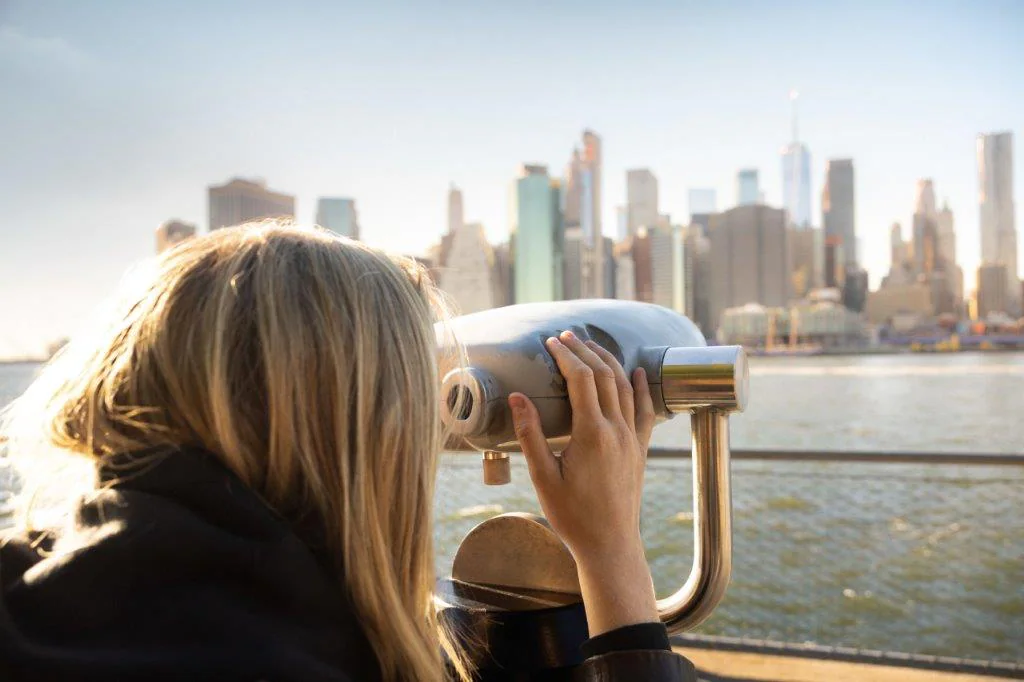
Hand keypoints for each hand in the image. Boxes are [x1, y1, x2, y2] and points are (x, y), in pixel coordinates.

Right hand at [508, 330, 657, 635]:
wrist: (610, 545)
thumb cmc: (572, 516)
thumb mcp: (543, 477)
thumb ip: (531, 435)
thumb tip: (517, 398)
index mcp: (592, 433)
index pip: (581, 379)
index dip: (566, 356)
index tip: (551, 342)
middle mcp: (617, 430)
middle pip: (604, 375)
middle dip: (585, 351)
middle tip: (566, 336)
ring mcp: (633, 439)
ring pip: (625, 387)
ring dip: (608, 362)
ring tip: (591, 345)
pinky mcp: (640, 449)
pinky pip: (645, 409)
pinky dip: (640, 387)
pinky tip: (637, 373)